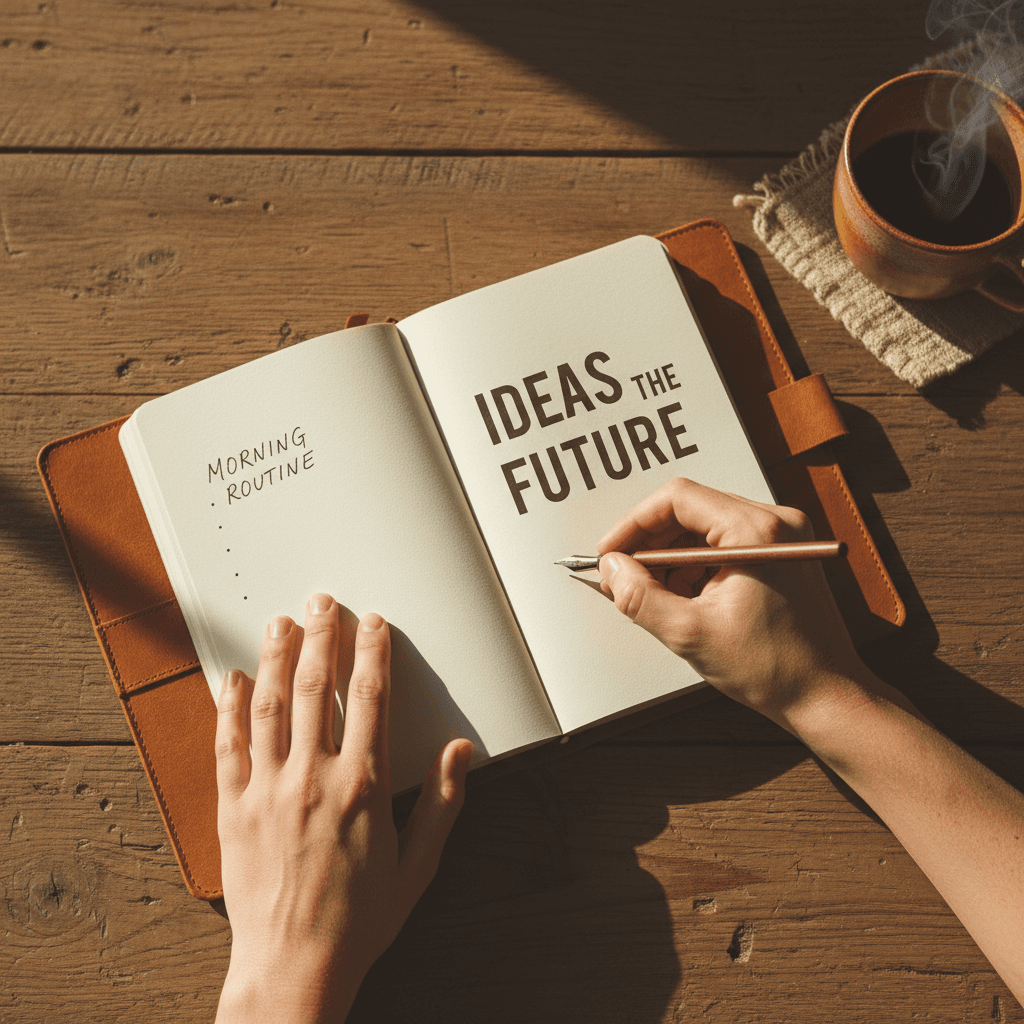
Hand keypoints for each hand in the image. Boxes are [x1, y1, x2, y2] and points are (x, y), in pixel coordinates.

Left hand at [214, 594, 472, 1023]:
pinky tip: (231, 680)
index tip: (373, 624)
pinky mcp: (234, 810)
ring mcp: (269, 791)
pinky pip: (229, 748)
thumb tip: (459, 752)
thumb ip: (442, 803)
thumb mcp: (418, 865)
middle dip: (322, 638)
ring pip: (270, 707)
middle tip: (322, 603)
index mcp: (363, 786)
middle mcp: (314, 778)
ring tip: (279, 623)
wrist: (294, 966)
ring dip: (274, 659)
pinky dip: (228, 709)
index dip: (372, 654)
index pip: (369, 699)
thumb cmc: (360, 919)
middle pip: (315, 689)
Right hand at [596, 478, 867, 728]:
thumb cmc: (775, 668)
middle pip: (690, 509)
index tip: (611, 552)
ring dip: (671, 557)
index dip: (634, 524)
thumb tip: (612, 568)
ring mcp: (782, 536)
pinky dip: (695, 565)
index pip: (678, 499)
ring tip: (656, 595)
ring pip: (704, 527)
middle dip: (650, 543)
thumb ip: (640, 597)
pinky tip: (684, 598)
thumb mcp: (691, 634)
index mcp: (756, 532)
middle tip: (624, 577)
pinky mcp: (781, 553)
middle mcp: (775, 523)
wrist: (824, 696)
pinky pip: (724, 543)